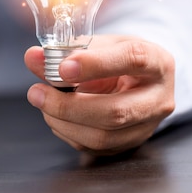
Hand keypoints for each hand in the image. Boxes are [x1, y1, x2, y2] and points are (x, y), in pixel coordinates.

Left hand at [24, 35, 174, 155]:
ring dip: (62, 121)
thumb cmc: (117, 57)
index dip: (95, 64)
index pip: (133, 60)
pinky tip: (55, 115)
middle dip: (68, 106)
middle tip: (36, 92)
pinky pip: (94, 147)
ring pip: (103, 136)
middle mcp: (158, 98)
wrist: (139, 78)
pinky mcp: (130, 144)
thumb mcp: (98, 45)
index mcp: (157, 62)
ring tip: (42, 101)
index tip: (63, 67)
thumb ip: (65, 51)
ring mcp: (147, 127)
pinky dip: (66, 131)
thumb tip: (32, 57)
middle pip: (116, 112)